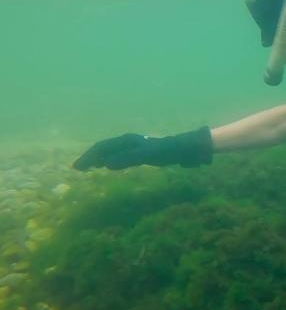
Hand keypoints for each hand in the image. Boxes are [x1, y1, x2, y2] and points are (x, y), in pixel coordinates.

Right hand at [73, 128, 212, 170]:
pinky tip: (106, 166)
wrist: (184, 148)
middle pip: (103, 148)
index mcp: (127, 141)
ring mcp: (134, 146)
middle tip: (77, 168)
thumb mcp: (146, 155)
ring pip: (110, 151)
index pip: (102, 148)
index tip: (78, 168)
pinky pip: (119, 155)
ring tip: (87, 168)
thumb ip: (127, 159)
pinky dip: (108, 160)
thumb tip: (105, 164)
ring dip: (97, 159)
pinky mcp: (140, 153)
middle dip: (90, 157)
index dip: (89, 157)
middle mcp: (128, 141)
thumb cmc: (166, 151)